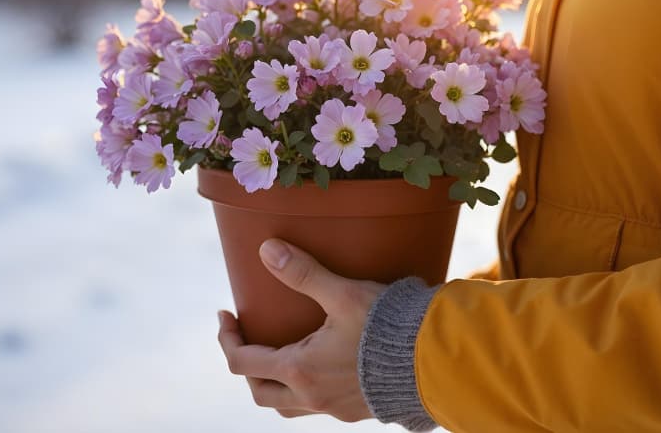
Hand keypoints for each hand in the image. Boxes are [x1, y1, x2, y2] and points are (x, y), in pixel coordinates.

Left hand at [217, 238, 385, 421]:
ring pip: (288, 407)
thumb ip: (303, 273)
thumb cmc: (388, 327)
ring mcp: (336, 409)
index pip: (243, 363)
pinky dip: (306, 388)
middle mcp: (313, 397)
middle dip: (247, 366)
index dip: (227, 338)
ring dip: (275, 385)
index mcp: (301, 370)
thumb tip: (266, 250)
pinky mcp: (358, 410)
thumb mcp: (343, 294)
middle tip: (248, 336)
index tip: (226, 315)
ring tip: (279, 355)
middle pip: (261, 393)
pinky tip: (321, 364)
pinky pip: (318, 406)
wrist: (435, 362)